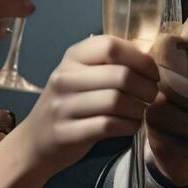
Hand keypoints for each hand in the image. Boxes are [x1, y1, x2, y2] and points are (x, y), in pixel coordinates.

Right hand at [8, 36, 159, 173]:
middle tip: (151, 96)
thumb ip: (110, 64)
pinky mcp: (67, 132)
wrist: (35, 141)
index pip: (111, 46)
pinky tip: (130, 126)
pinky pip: (109, 125)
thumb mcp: (81, 76)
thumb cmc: (68, 105)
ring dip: (138, 109)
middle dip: (146, 87)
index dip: (140, 59)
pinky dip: (128, 126)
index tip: (152, 73)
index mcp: (72, 57)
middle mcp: (64, 78)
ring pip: (116, 101)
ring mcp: (63, 106)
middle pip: (120, 75)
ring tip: (139, 112)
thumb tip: (150, 56)